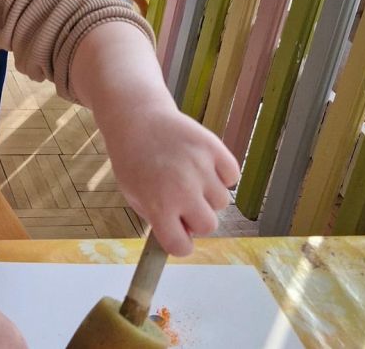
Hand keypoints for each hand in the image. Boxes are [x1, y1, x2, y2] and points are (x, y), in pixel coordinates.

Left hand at [96, 99, 239, 256]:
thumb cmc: (133, 159)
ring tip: (189, 176)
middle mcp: (183, 190)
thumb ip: (157, 219)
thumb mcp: (134, 195)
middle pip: (208, 226)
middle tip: (184, 200)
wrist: (137, 118)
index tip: (178, 232)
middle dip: (197, 218)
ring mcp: (201, 168)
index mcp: (159, 206)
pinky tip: (204, 165)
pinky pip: (232, 176)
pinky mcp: (214, 148)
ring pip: (223, 202)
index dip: (180, 242)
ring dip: (209, 195)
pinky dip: (222, 174)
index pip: (181, 247)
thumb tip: (184, 237)